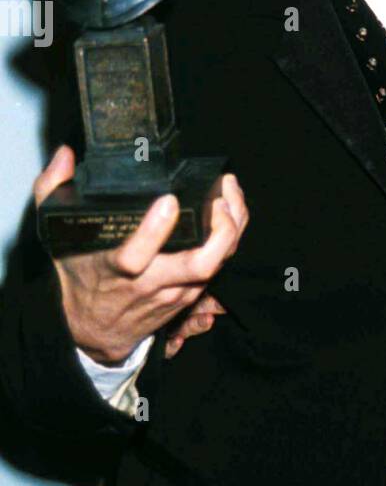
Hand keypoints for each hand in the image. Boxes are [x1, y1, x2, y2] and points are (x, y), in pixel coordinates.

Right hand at [34, 145, 247, 364]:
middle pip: (198, 265)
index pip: (135, 256)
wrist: (92, 330)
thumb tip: (65, 156)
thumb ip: (52, 191)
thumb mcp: (57, 237)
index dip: (155, 230)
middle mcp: (150, 284)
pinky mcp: (190, 296)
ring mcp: (175, 292)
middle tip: (219, 197)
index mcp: (115, 269)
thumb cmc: (80, 277)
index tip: (169, 201)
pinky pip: (220, 268)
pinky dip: (231, 240)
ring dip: (232, 230)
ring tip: (230, 192)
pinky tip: (231, 212)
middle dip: (220, 231)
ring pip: (216, 266)